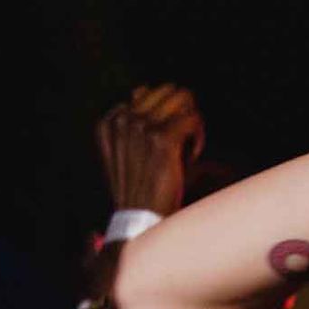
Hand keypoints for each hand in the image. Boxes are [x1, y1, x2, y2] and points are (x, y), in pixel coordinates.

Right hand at [96, 84, 205, 217]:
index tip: (166, 141)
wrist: (140, 220)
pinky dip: (198, 135)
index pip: (146, 94)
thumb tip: (141, 88)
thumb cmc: (138, 189)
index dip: (163, 116)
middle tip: (184, 139)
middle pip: (166, 92)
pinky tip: (193, 154)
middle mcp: (122, 119)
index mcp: (110, 121)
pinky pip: (192, 118)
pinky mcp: (161, 138)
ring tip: (188, 146)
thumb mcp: (126, 152)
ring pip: (182, 100)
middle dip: (180, 113)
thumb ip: (132, 121)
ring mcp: (141, 127)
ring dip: (190, 121)